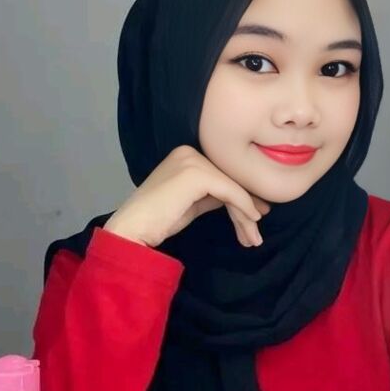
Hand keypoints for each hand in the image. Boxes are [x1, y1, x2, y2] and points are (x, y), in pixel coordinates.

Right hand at [103, 146, 269, 248]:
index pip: (221, 176)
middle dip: (246, 208)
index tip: (255, 217)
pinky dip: (243, 207)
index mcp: (185, 155)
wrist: (133, 229)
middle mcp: (189, 152)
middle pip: (228, 180)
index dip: (241, 197)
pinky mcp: (196, 174)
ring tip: (253, 238)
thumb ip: (211, 195)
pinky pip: (229, 191)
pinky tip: (251, 221)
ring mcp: (192, 161)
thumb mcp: (191, 203)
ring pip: (231, 187)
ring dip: (245, 215)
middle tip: (256, 233)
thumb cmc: (157, 220)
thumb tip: (240, 199)